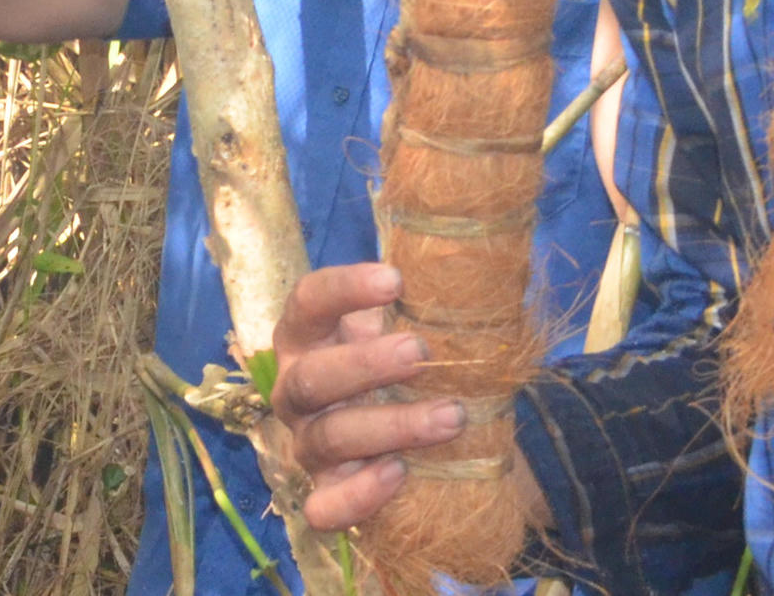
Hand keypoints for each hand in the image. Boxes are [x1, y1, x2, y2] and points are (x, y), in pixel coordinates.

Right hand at [255, 262, 484, 530]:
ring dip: (390, 427)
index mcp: (307, 337)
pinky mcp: (324, 493)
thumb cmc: (403, 368)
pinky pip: (324, 506)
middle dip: (366, 364)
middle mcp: (296, 390)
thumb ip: (424, 305)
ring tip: (451, 417)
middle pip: (313, 377)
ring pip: (328, 439)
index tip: (396, 279)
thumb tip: (478, 267)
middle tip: (420, 352)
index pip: (308, 302)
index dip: (344, 288)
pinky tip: (399, 473)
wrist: (404, 435)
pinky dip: (358, 494)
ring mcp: (306, 444)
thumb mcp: (406, 327)